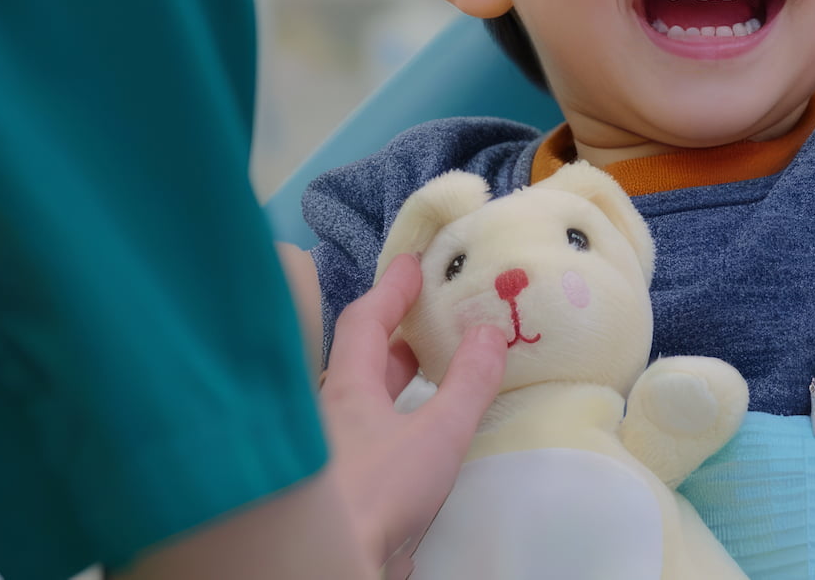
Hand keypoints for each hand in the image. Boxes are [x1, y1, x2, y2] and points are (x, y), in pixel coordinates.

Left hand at [320, 252, 506, 576]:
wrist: (325, 564)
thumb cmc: (376, 492)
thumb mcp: (437, 436)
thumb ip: (467, 385)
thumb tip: (489, 332)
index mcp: (347, 389)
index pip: (365, 320)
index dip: (392, 289)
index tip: (415, 265)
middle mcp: (330, 413)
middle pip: (363, 361)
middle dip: (400, 338)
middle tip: (433, 322)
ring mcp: (332, 451)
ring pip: (363, 402)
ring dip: (397, 384)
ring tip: (432, 378)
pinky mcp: (339, 486)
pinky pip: (366, 438)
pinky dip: (393, 423)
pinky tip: (413, 440)